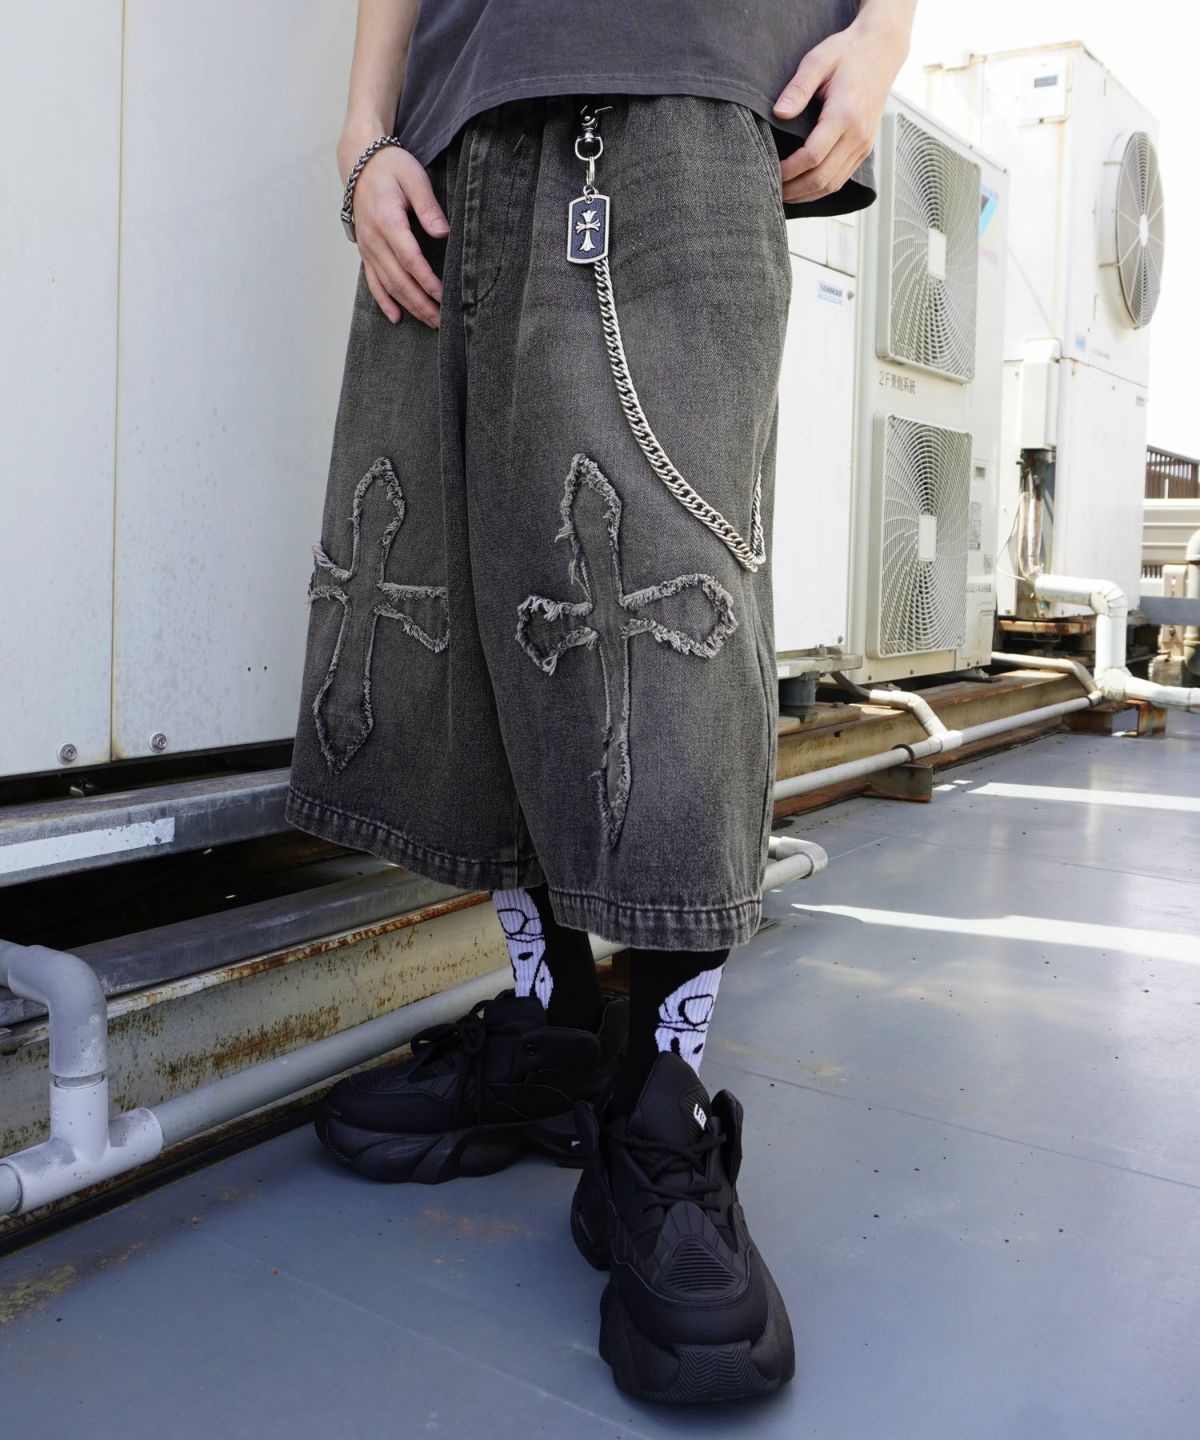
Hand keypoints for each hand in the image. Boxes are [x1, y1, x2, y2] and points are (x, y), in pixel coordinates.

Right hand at [338, 129, 449, 326]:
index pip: (411, 260)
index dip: (428, 282)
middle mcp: (374, 240)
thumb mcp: (414, 178)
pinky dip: (384, 302)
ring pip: (388, 286)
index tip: (444, 297)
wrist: (360, 163)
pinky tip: (397, 317)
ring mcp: (367, 248)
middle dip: (421, 303)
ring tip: (430, 322)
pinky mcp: (365, 252)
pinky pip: (373, 282)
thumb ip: (428, 207)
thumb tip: (443, 233)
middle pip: (399, 280)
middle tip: (442, 321)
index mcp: (388, 222)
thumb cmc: (392, 168)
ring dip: (409, 307)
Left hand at [772, 9, 910, 203]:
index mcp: (845, 115)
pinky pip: (841, 178)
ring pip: (833, 184)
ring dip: (806, 194)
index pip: (812, 156)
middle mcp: (858, 135)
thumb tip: (779, 113)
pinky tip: (803, 188)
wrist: (882, 50)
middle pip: (822, 178)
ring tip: (783, 194)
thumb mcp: (818, 60)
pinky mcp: (865, 149)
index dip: (789, 170)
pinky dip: (820, 189)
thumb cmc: (848, 53)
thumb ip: (797, 88)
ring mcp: (864, 145)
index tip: (770, 170)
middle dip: (794, 189)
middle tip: (771, 189)